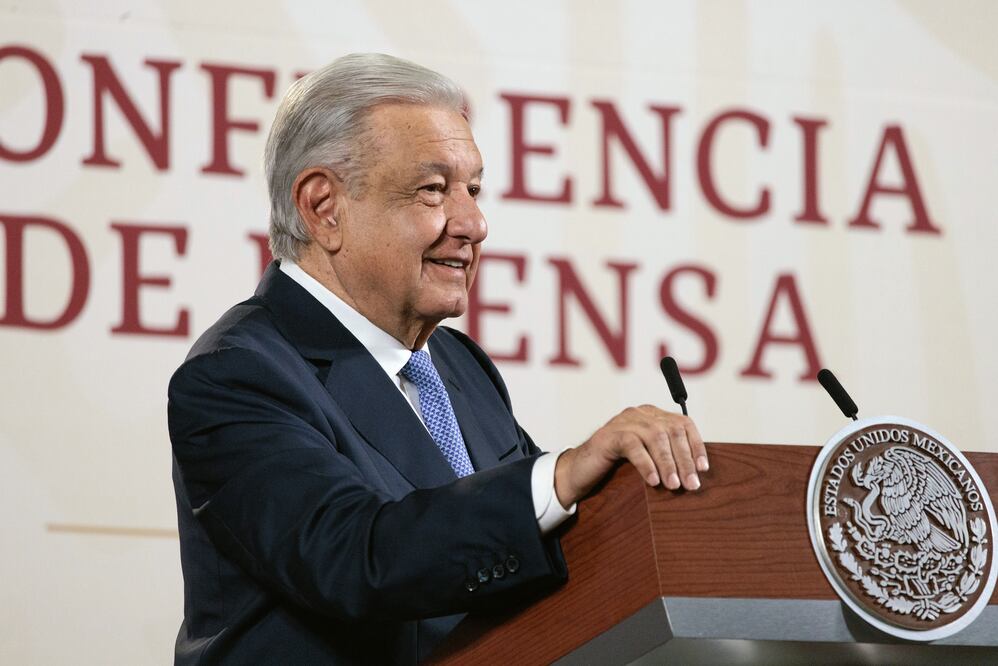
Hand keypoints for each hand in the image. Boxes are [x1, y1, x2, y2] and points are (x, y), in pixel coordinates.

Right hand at [554, 405, 707, 506]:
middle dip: (684, 459)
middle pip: (671, 431)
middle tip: (691, 484)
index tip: (703, 468)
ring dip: (668, 464)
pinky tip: (653, 481)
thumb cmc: (615, 468)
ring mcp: (624, 422)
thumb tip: (696, 474)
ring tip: (674, 486)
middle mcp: (640, 414)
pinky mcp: (609, 435)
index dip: (696, 445)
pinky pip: (633, 446)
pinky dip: (646, 464)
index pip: (683, 423)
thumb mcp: (646, 459)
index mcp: (652, 415)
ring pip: (655, 437)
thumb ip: (666, 457)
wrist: (578, 472)